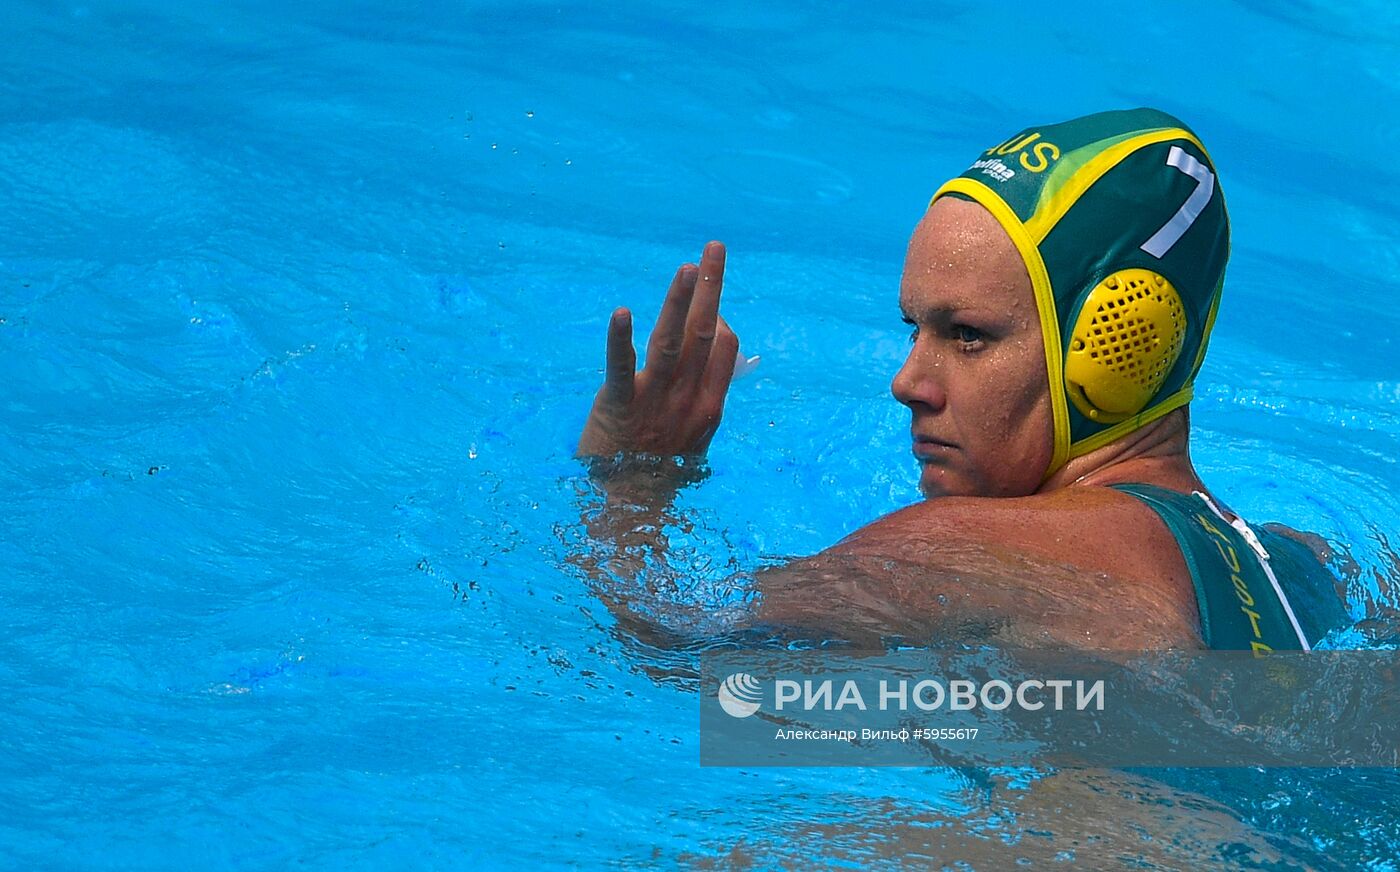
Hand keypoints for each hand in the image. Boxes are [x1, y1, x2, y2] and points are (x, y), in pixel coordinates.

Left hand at [577, 241, 740, 458]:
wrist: (626, 509)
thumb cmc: (655, 470)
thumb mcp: (692, 438)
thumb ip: (704, 397)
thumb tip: (722, 361)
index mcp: (708, 407)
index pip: (724, 348)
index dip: (719, 318)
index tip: (708, 302)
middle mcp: (686, 400)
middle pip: (705, 333)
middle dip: (711, 287)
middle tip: (713, 248)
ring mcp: (654, 402)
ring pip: (672, 341)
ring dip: (679, 300)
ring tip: (688, 267)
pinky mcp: (618, 405)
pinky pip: (621, 367)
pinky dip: (621, 338)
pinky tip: (623, 312)